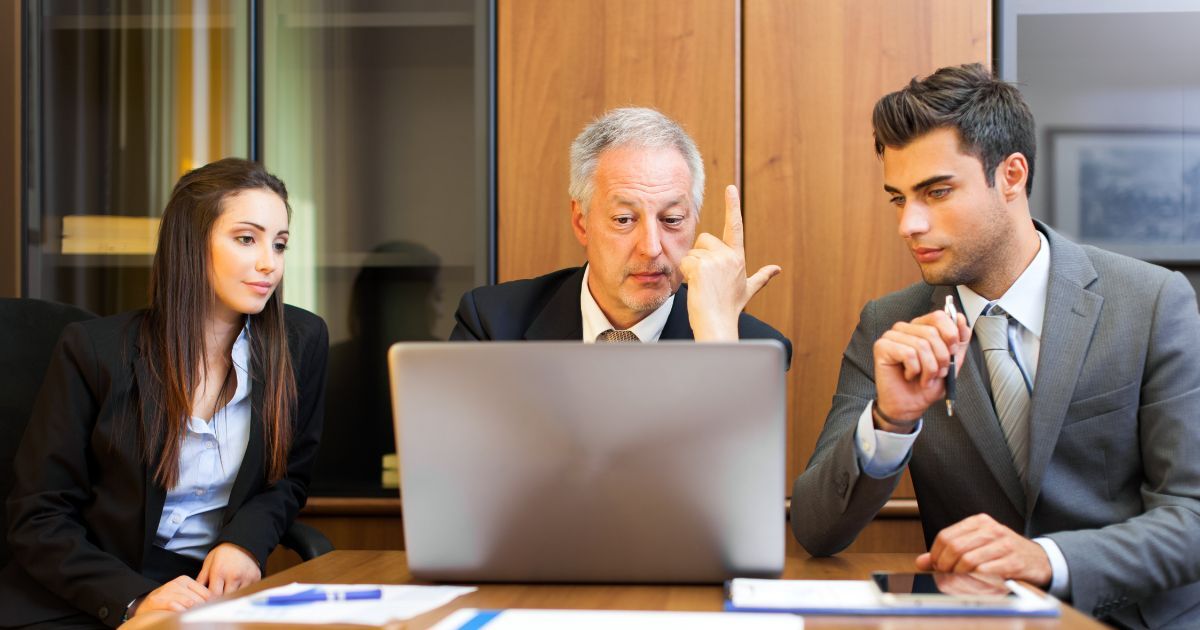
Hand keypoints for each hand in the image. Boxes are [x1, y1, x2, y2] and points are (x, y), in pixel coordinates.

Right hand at [128, 575, 210, 614]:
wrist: (144, 606)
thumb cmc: (165, 601)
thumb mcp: (182, 594)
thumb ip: (196, 596)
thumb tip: (214, 602)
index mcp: (185, 580)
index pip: (206, 592)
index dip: (210, 603)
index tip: (211, 610)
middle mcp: (176, 583)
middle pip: (198, 598)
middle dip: (202, 608)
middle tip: (202, 615)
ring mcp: (167, 590)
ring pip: (189, 602)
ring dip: (192, 611)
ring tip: (191, 615)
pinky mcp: (158, 599)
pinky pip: (174, 606)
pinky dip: (180, 611)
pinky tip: (180, 614)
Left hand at [197, 542, 260, 595]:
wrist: (243, 542)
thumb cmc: (224, 552)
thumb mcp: (209, 562)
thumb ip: (202, 578)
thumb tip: (194, 592)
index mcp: (219, 572)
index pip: (213, 595)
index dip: (210, 600)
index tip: (208, 600)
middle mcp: (234, 576)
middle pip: (225, 598)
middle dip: (221, 599)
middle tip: (218, 596)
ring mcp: (246, 577)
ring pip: (237, 596)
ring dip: (232, 596)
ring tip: (228, 590)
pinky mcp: (255, 578)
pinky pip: (248, 591)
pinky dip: (242, 591)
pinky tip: (238, 586)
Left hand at [680, 185, 780, 340]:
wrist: (717, 324)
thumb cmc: (728, 308)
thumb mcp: (747, 290)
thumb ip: (761, 277)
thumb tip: (776, 269)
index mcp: (738, 258)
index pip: (734, 227)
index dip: (732, 206)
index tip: (730, 188)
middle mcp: (729, 256)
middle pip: (704, 239)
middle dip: (699, 255)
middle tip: (706, 279)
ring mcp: (716, 261)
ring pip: (693, 251)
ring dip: (692, 267)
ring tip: (702, 285)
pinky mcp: (701, 267)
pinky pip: (685, 261)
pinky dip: (686, 274)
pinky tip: (696, 287)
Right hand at [873, 308, 969, 426]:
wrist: (910, 405)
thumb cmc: (927, 384)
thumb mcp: (951, 362)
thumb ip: (959, 340)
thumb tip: (959, 317)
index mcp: (921, 327)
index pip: (939, 316)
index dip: (951, 335)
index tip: (952, 352)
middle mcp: (905, 328)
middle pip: (931, 332)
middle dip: (941, 358)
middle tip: (937, 372)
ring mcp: (891, 336)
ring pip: (921, 345)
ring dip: (929, 368)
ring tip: (924, 377)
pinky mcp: (882, 347)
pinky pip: (908, 354)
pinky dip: (914, 370)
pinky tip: (909, 375)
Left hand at [916, 513, 1052, 586]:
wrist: (1040, 560)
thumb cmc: (1004, 554)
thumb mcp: (977, 546)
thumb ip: (949, 551)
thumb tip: (921, 562)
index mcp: (979, 522)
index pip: (946, 536)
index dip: (936, 554)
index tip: (936, 566)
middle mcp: (991, 529)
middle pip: (955, 548)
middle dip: (945, 566)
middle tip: (947, 576)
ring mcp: (1004, 544)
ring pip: (968, 560)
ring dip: (959, 575)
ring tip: (960, 580)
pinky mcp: (1014, 561)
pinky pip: (986, 571)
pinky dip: (976, 580)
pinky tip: (976, 582)